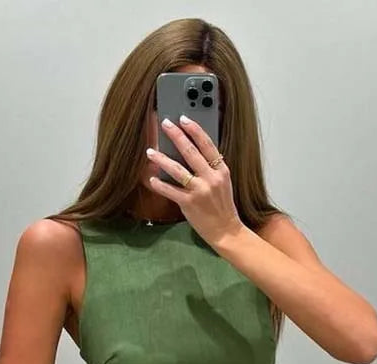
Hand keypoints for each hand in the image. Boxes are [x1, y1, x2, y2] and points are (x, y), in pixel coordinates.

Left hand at [146, 115, 243, 248]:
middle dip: (176, 136)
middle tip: (165, 124)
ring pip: (177, 170)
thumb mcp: (223, 183)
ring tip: (150, 151)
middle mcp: (211, 178)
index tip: (183, 119)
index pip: (207, 145)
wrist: (226, 231)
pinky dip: (160, 184)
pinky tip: (152, 178)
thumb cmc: (223, 206)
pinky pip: (171, 191)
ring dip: (162, 159)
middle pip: (190, 152)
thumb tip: (193, 152)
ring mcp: (200, 191)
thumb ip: (211, 168)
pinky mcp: (189, 204)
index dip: (194, 130)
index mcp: (221, 170)